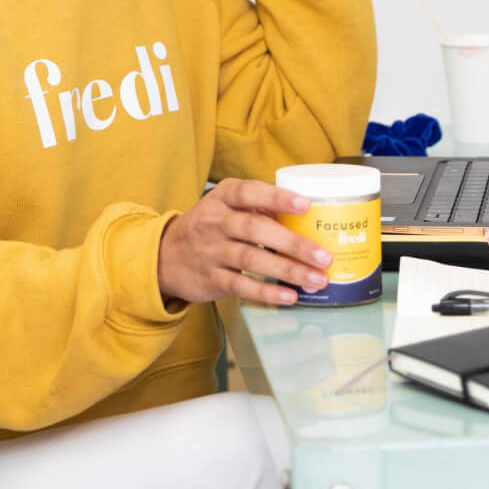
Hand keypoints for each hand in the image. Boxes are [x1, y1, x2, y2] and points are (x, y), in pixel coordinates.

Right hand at [157, 179, 334, 307]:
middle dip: (292, 243)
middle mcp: (215, 222)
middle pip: (256, 230)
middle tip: (323, 256)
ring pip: (252, 260)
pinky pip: (242, 286)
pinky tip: (290, 296)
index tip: (305, 205)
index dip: (277, 198)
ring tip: (316, 279)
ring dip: (287, 270)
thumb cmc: (208, 227)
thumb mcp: (225, 207)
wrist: (165, 256)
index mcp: (222, 198)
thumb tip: (302, 218)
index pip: (249, 193)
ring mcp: (212, 252)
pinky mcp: (212, 279)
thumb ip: (258, 208)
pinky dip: (267, 292)